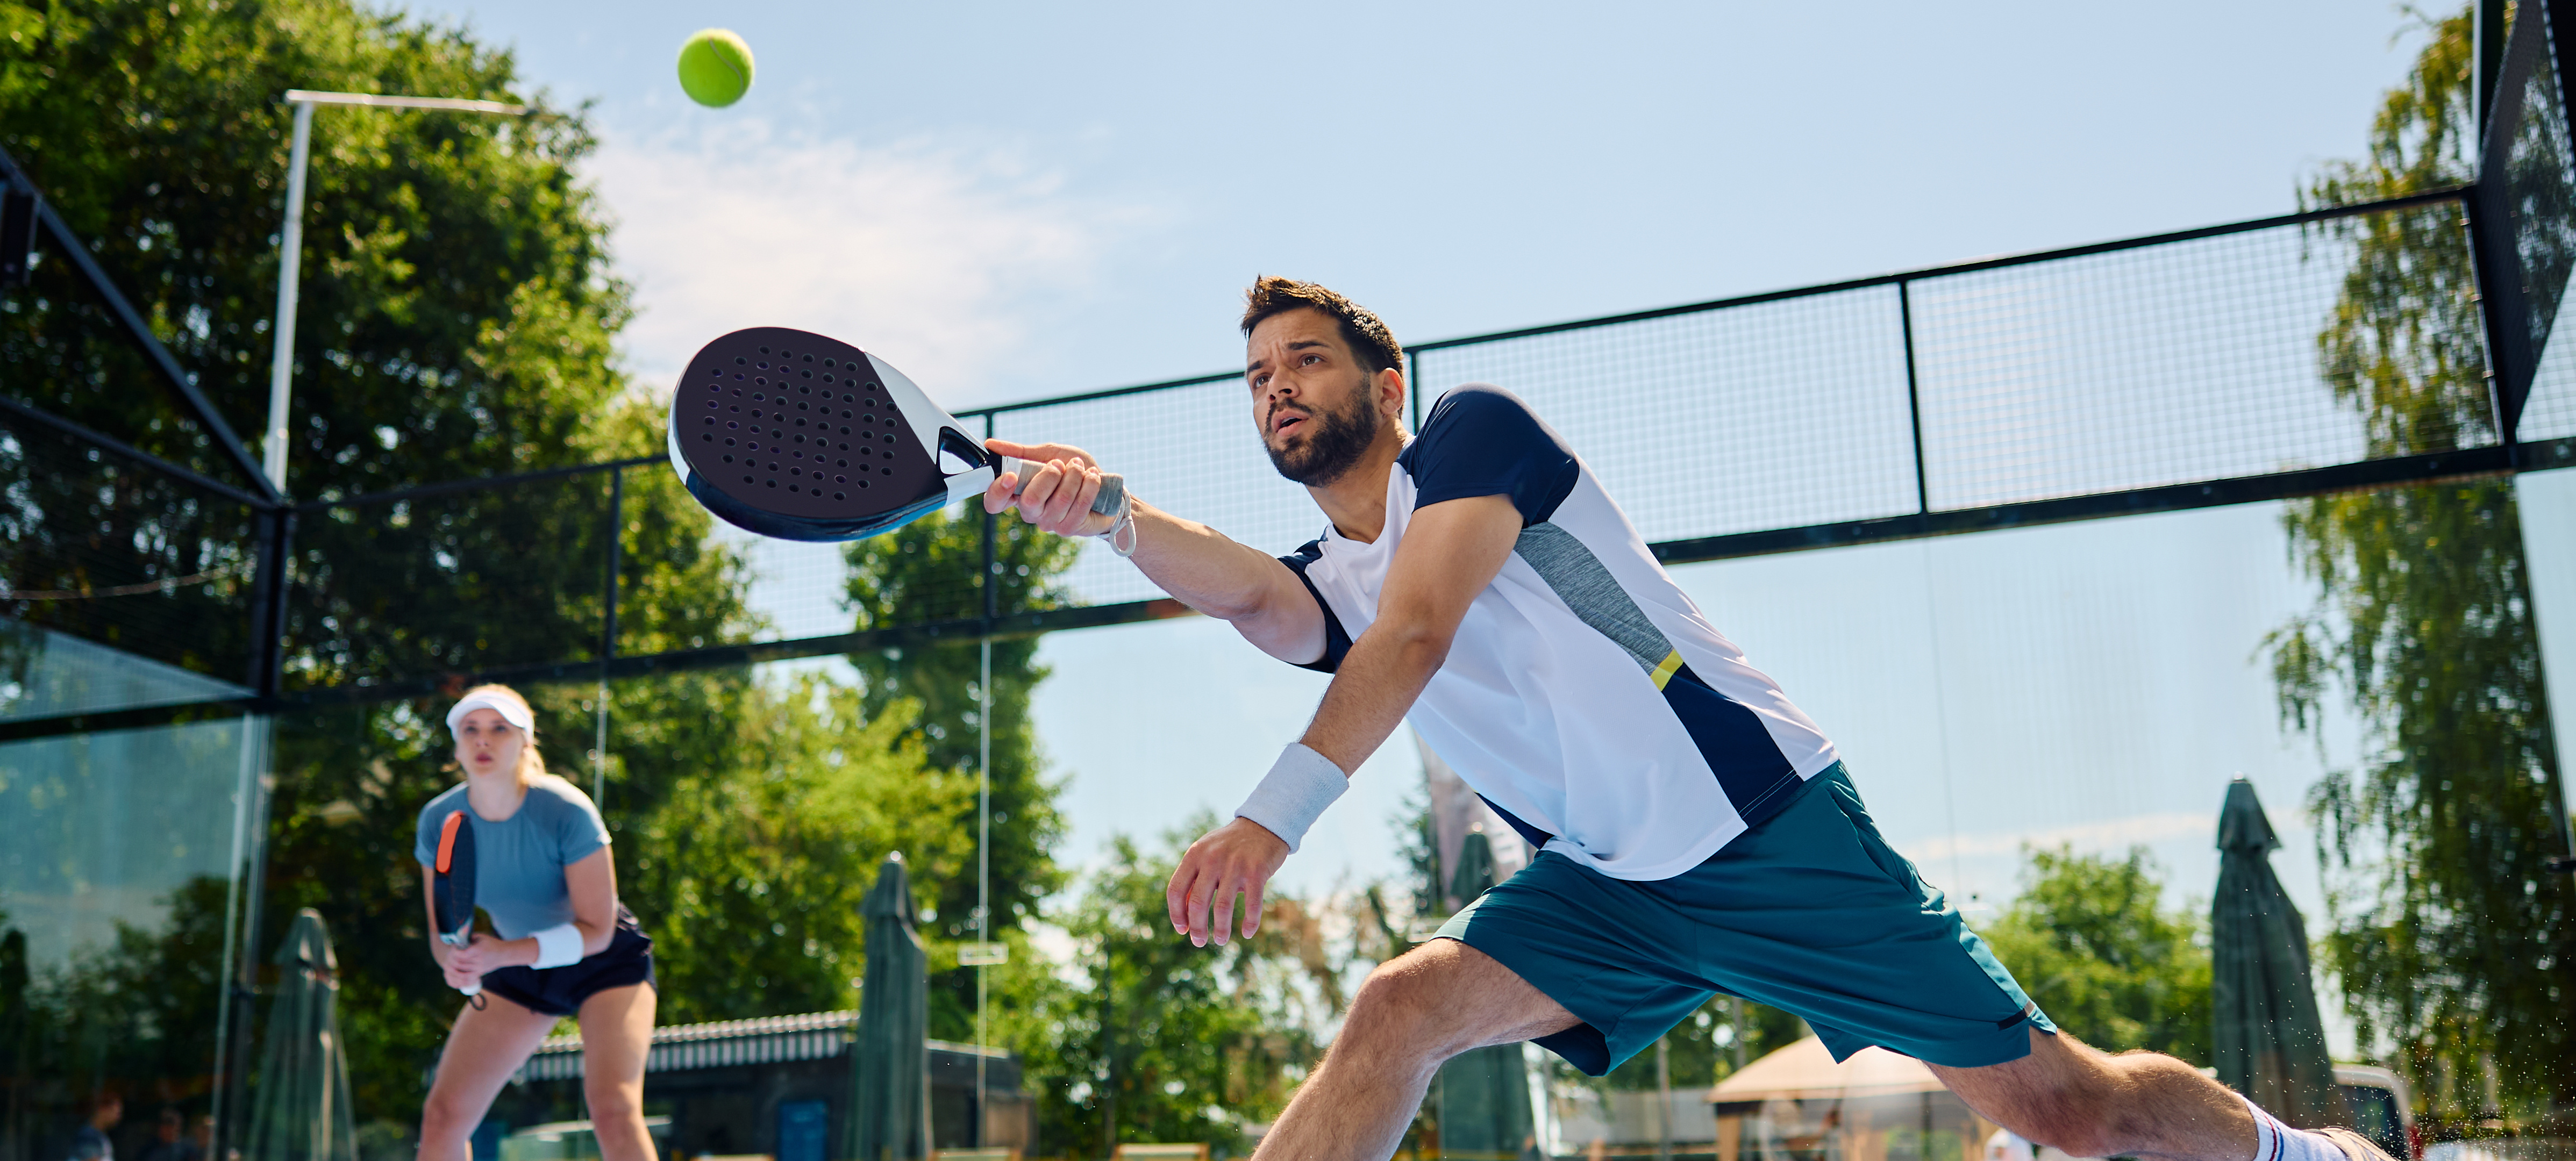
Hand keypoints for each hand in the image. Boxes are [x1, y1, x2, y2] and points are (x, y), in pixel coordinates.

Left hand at [440, 933, 530, 985]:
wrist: (504, 953)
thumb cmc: (492, 943)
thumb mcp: (481, 937)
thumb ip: (469, 937)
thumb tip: (458, 940)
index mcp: (478, 950)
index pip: (462, 954)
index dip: (454, 951)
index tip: (454, 947)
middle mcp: (479, 960)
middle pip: (459, 963)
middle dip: (451, 959)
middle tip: (449, 954)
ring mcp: (479, 968)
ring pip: (461, 972)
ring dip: (453, 968)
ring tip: (451, 963)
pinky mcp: (480, 973)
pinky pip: (467, 978)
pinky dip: (460, 977)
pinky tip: (456, 973)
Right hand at [982, 438, 1113, 537]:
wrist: (1105, 486)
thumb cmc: (1073, 469)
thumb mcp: (1048, 453)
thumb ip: (1020, 452)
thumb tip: (990, 444)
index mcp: (1018, 493)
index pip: (994, 502)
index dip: (998, 491)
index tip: (1011, 475)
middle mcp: (1030, 511)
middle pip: (1030, 499)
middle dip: (1050, 475)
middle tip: (1061, 464)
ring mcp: (1049, 523)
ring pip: (1060, 499)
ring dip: (1074, 475)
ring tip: (1080, 468)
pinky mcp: (1069, 528)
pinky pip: (1079, 504)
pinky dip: (1089, 484)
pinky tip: (1092, 477)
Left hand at [1166, 817, 1289, 946]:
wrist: (1263, 825)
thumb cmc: (1230, 846)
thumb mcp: (1206, 854)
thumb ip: (1194, 879)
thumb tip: (1182, 914)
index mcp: (1194, 855)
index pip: (1176, 890)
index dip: (1176, 914)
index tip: (1182, 929)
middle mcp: (1212, 859)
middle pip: (1197, 903)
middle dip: (1197, 928)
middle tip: (1199, 942)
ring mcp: (1235, 865)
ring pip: (1222, 907)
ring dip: (1221, 930)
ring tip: (1221, 941)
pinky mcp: (1257, 871)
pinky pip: (1252, 905)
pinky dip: (1250, 923)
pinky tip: (1248, 933)